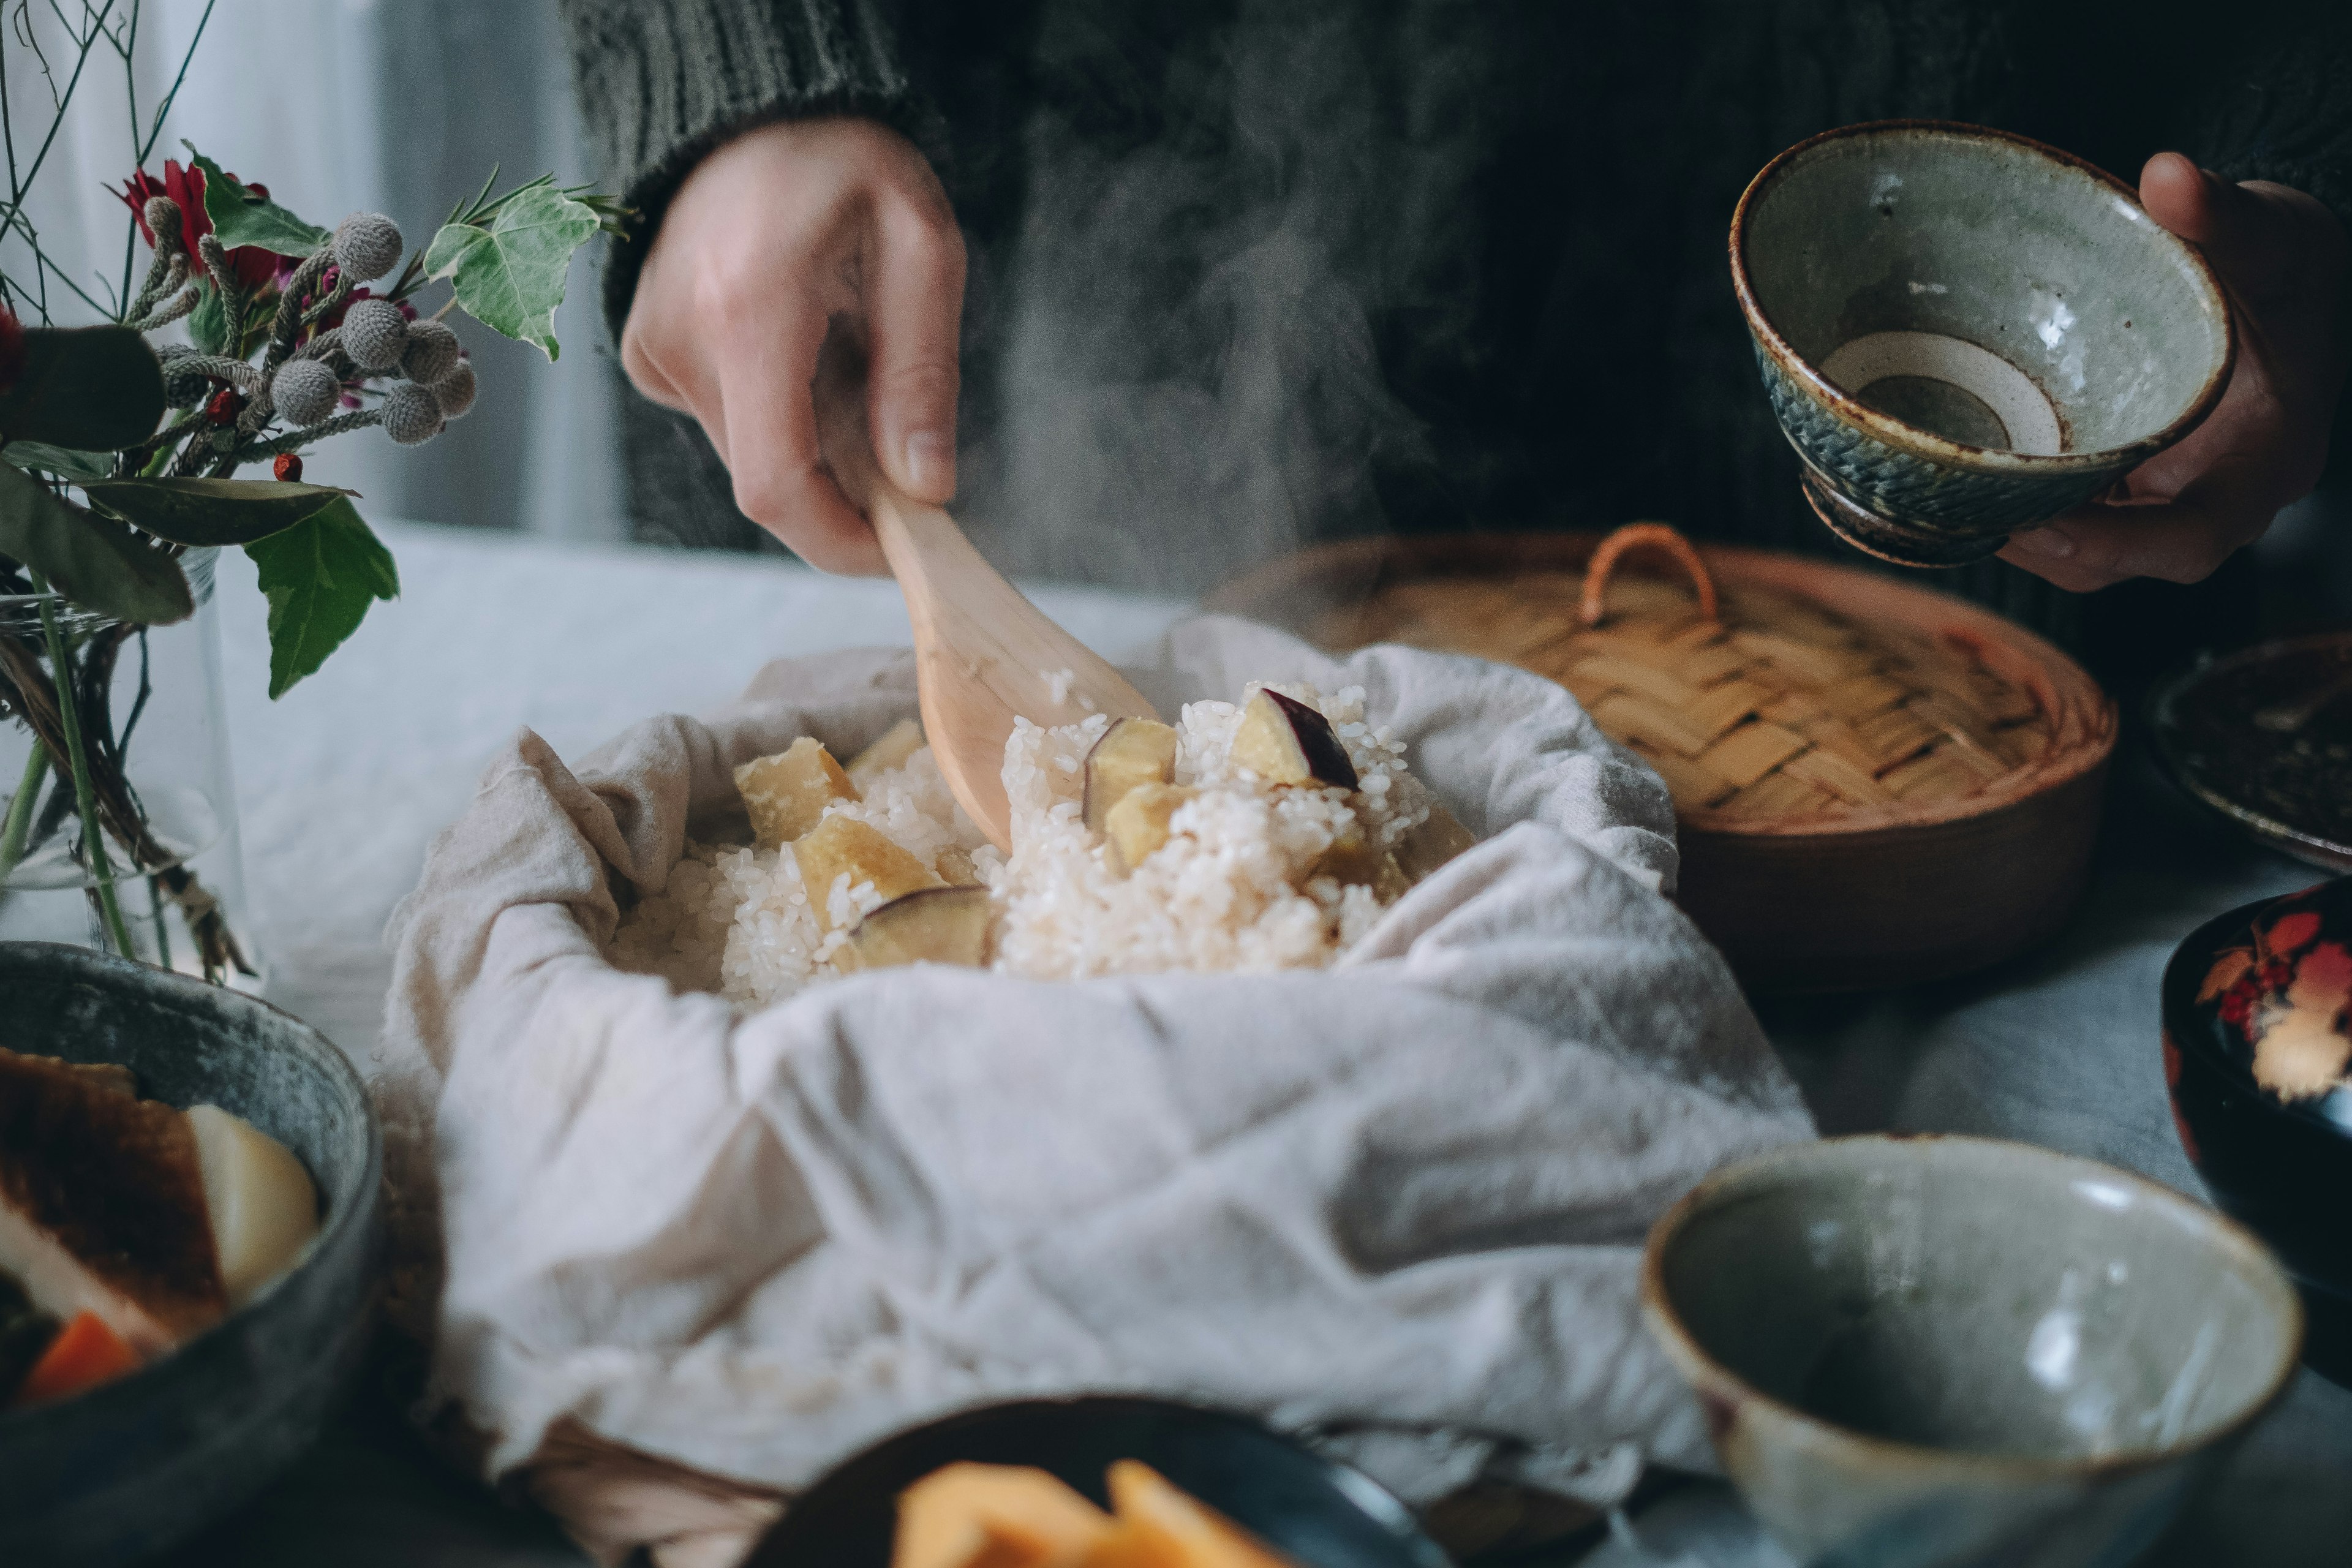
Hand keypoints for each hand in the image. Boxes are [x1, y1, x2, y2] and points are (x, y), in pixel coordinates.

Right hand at [620, 118, 964, 573]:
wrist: (753, 113)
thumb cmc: (846, 167)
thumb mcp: (921, 248)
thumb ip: (922, 373)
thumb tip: (925, 486)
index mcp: (751, 311)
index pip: (777, 485)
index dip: (838, 541)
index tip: (896, 548)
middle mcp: (683, 338)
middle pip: (766, 482)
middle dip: (842, 491)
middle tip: (899, 438)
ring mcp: (655, 349)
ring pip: (750, 456)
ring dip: (815, 442)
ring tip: (847, 357)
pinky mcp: (649, 356)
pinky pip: (728, 422)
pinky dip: (779, 411)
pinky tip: (801, 345)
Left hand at [1999, 152, 2348, 591]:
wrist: (2279, 271)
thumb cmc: (2280, 258)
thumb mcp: (2264, 231)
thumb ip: (2217, 211)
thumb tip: (2165, 173)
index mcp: (2264, 460)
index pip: (2196, 539)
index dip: (2119, 548)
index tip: (2041, 526)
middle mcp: (2217, 494)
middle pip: (2123, 562)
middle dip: (2040, 545)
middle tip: (1957, 504)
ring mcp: (2171, 496)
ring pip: (2086, 549)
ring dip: (2018, 530)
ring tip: (1943, 489)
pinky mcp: (2134, 484)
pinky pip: (2075, 515)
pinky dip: (2023, 504)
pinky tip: (1964, 470)